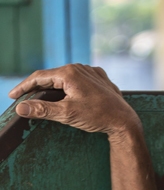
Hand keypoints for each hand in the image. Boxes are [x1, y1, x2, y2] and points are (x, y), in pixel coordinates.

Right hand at [8, 64, 138, 139]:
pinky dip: (71, 86)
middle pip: (52, 76)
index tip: (13, 96)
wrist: (125, 121)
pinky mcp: (101, 79)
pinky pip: (81, 79)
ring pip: (66, 77)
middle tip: (25, 97)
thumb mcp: (67, 114)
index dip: (24, 87)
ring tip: (44, 96)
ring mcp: (92, 72)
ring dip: (54, 86)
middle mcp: (80, 67)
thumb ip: (43, 110)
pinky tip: (69, 92)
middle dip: (38, 87)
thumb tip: (21, 108)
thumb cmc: (98, 117)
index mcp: (69, 73)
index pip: (39, 78)